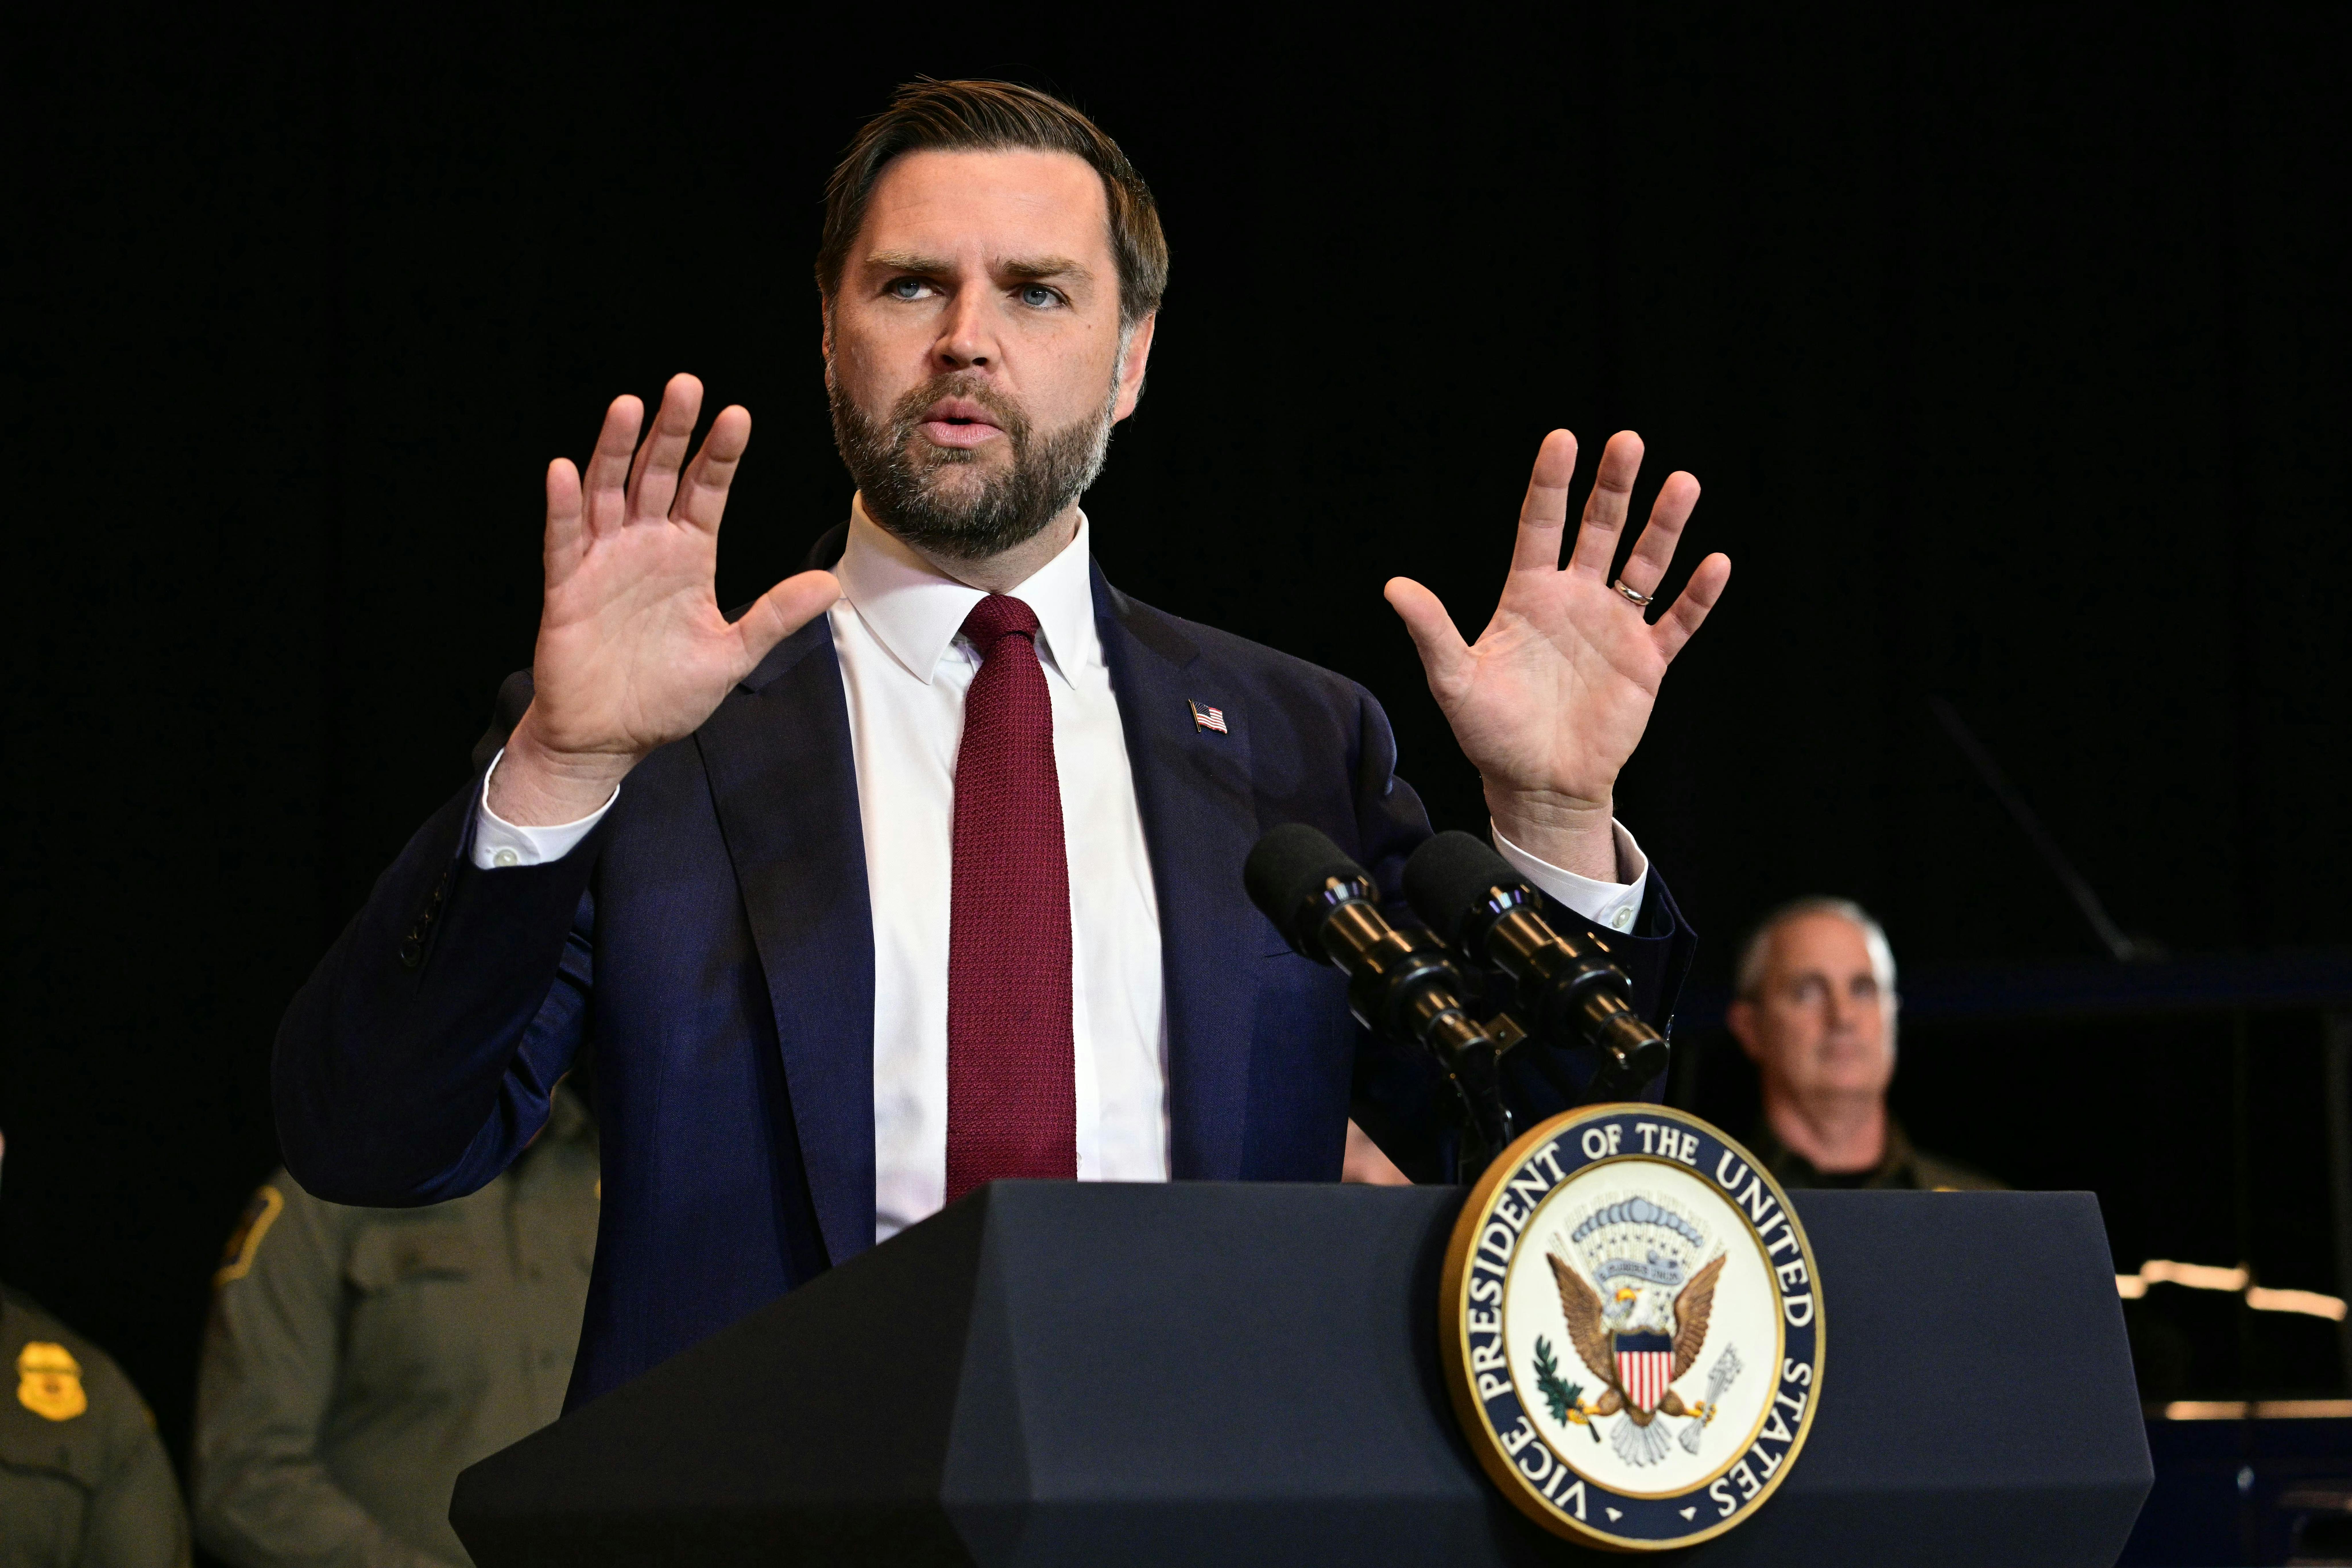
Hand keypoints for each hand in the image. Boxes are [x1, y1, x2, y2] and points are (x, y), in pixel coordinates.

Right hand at [490, 374, 840, 824]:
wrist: (610, 738)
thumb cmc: (666, 697)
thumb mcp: (732, 656)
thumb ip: (775, 617)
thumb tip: (831, 586)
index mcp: (687, 557)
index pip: (705, 492)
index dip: (719, 455)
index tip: (737, 416)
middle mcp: (645, 547)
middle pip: (657, 475)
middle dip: (671, 431)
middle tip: (686, 385)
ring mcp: (603, 562)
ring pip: (608, 492)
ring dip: (615, 450)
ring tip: (628, 406)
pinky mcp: (567, 587)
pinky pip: (563, 539)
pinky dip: (563, 506)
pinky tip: (564, 470)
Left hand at [1385, 430, 1728, 879]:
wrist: (1536, 785)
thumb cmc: (1491, 733)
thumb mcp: (1454, 682)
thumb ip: (1432, 632)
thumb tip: (1394, 587)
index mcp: (1529, 595)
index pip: (1540, 526)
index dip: (1551, 485)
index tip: (1562, 440)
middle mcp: (1575, 600)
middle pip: (1599, 530)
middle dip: (1614, 487)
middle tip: (1628, 442)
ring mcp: (1614, 627)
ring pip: (1645, 565)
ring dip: (1664, 526)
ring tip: (1682, 483)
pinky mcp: (1646, 662)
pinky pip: (1677, 621)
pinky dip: (1697, 596)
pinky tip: (1715, 563)